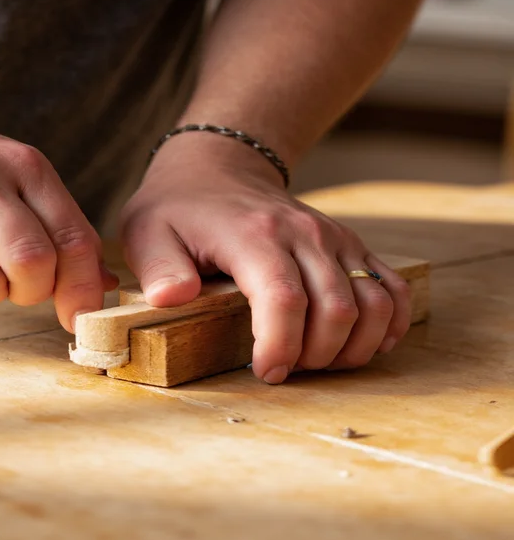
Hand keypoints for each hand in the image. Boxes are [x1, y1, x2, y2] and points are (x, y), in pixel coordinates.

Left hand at [119, 135, 410, 383]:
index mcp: (253, 234)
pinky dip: (387, 324)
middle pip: (336, 310)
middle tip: (282, 368)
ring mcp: (334, 238)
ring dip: (351, 348)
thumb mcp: (147, 232)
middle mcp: (303, 234)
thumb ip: (158, 268)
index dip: (280, 346)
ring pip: (372, 304)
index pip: (283, 299)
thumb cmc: (179, 208)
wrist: (218, 168)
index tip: (264, 372)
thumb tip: (172, 298)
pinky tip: (360, 343)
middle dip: (314, 357)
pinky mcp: (351, 245)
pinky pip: (392, 288)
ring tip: (313, 360)